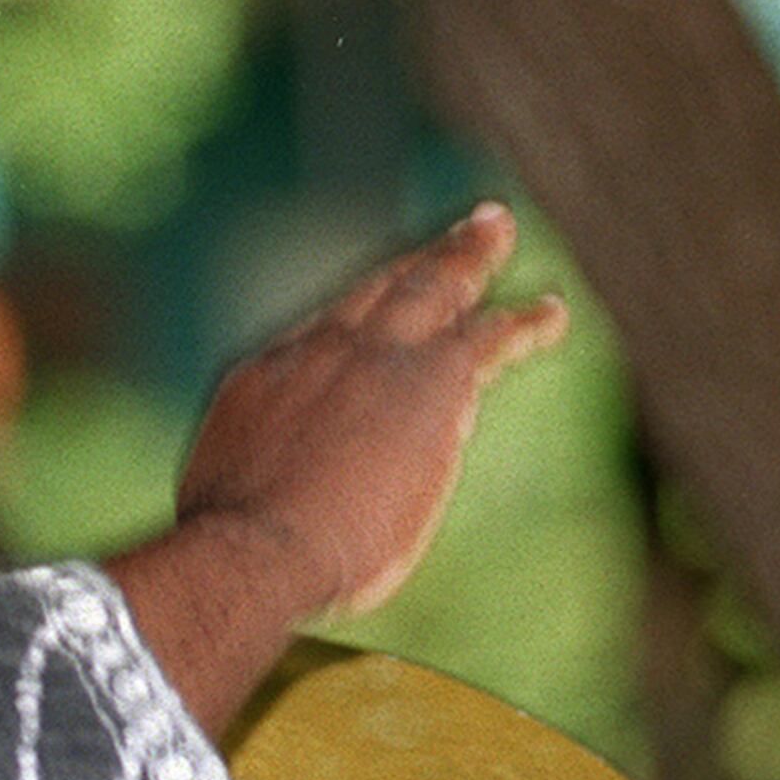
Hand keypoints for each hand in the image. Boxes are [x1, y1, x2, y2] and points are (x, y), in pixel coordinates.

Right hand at [176, 201, 566, 615]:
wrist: (254, 547)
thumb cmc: (234, 550)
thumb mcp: (226, 493)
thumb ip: (256, 478)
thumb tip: (266, 500)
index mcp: (268, 376)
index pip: (324, 333)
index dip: (358, 316)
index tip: (376, 305)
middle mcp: (319, 350)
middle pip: (375, 289)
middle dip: (415, 258)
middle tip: (449, 229)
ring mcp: (374, 358)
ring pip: (431, 289)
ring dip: (467, 257)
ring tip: (496, 229)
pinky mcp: (429, 382)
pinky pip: (486, 338)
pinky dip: (523, 323)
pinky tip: (552, 313)